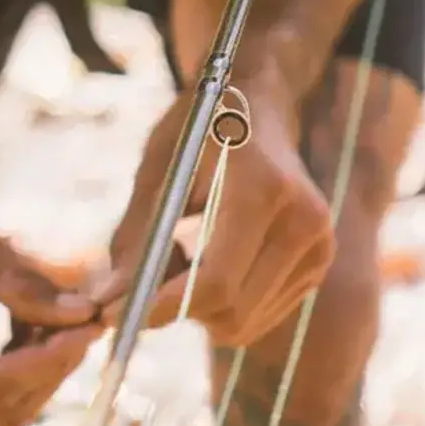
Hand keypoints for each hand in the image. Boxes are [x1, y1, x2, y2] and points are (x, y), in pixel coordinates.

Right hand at [0, 179, 102, 425]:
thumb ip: (24, 288)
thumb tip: (85, 316)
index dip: (53, 361)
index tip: (91, 324)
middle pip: (1, 409)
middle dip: (52, 368)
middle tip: (83, 317)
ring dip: (37, 372)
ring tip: (48, 313)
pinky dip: (14, 374)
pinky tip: (21, 328)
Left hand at [95, 80, 333, 346]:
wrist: (259, 103)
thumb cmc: (200, 128)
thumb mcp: (160, 169)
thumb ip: (135, 238)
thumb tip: (105, 304)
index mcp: (263, 188)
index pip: (215, 280)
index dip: (162, 308)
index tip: (115, 317)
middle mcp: (303, 221)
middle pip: (231, 311)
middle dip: (176, 311)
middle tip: (138, 287)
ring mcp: (319, 245)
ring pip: (244, 322)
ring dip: (199, 309)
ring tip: (180, 257)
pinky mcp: (318, 262)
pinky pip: (260, 314)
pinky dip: (223, 304)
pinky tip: (209, 260)